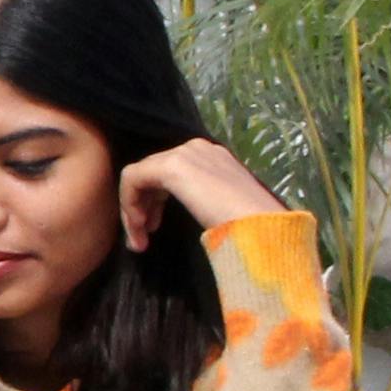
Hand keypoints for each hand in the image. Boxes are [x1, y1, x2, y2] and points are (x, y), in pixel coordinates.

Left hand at [117, 138, 285, 248]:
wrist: (261, 227)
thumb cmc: (250, 228)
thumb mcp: (223, 208)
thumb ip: (203, 201)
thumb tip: (191, 209)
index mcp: (213, 158)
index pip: (171, 172)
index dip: (155, 201)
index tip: (153, 229)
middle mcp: (198, 149)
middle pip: (153, 172)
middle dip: (142, 206)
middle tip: (142, 237)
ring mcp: (185, 154)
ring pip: (140, 176)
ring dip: (134, 209)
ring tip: (138, 241)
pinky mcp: (172, 166)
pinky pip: (133, 178)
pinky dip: (129, 203)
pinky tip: (138, 227)